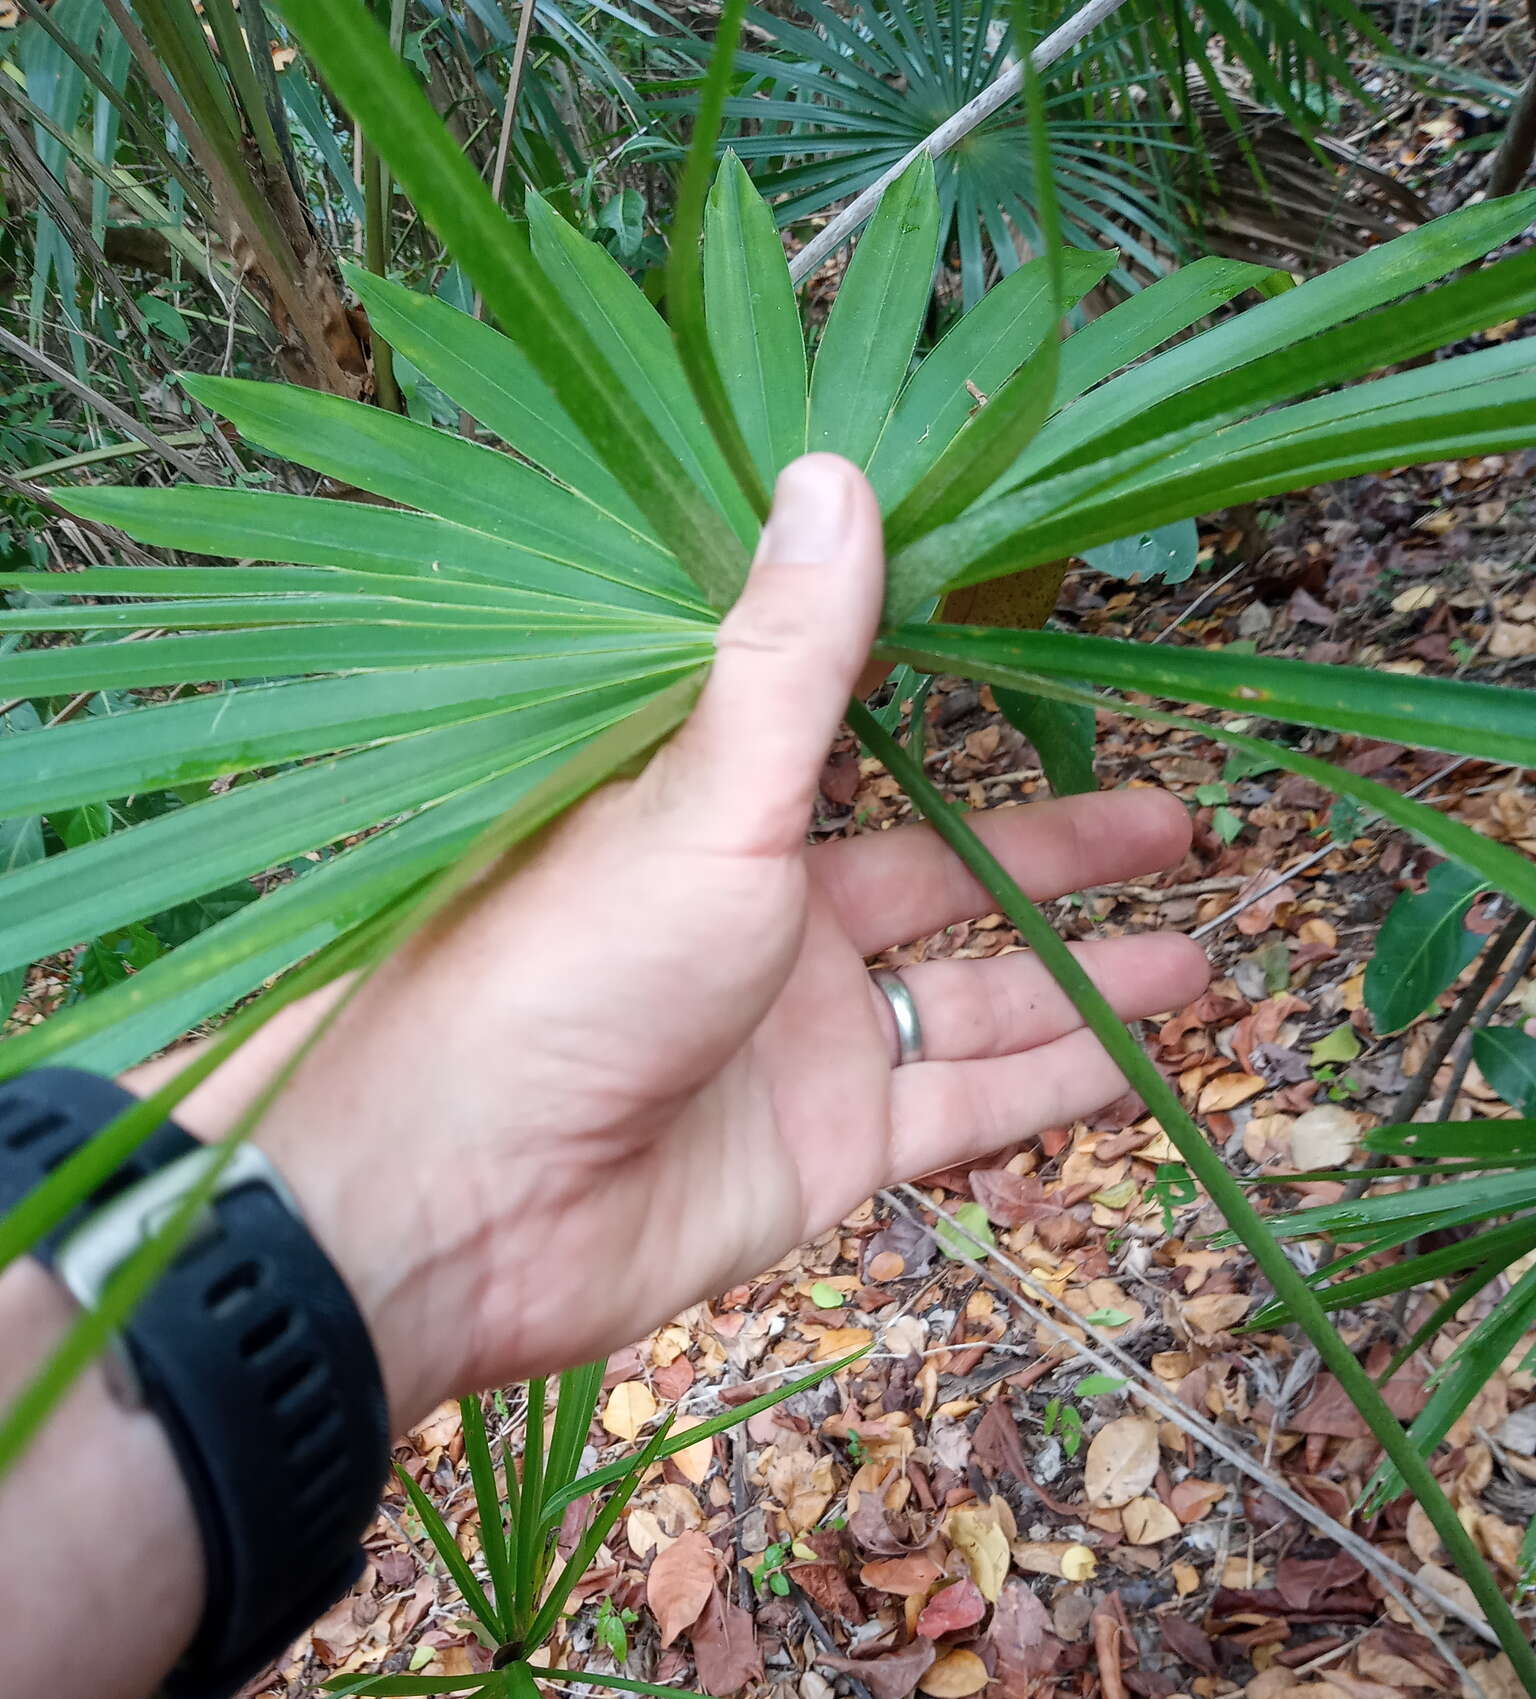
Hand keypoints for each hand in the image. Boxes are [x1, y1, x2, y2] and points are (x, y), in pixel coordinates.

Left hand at [183, 456, 1206, 1423]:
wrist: (464, 1200)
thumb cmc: (561, 973)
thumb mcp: (696, 803)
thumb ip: (788, 666)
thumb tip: (833, 474)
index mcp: (719, 826)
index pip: (861, 756)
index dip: (962, 718)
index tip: (1053, 671)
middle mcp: (767, 931)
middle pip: (946, 881)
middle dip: (1065, 855)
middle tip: (1182, 821)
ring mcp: (802, 1049)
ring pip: (978, 1004)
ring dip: (1089, 980)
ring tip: (1211, 956)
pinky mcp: (826, 1155)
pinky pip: (968, 1112)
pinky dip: (1060, 1089)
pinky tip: (1154, 1061)